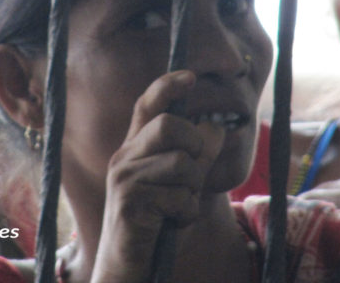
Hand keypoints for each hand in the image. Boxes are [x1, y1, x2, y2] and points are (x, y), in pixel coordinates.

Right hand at [91, 70, 224, 282]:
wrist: (128, 263)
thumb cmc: (156, 221)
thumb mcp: (182, 183)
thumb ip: (198, 155)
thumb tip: (216, 127)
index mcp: (136, 146)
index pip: (148, 104)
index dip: (168, 86)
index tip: (190, 76)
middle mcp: (124, 156)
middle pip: (169, 126)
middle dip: (194, 147)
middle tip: (191, 174)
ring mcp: (123, 178)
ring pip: (181, 163)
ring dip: (192, 190)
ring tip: (178, 207)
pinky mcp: (128, 202)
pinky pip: (178, 196)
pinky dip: (186, 213)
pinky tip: (171, 224)